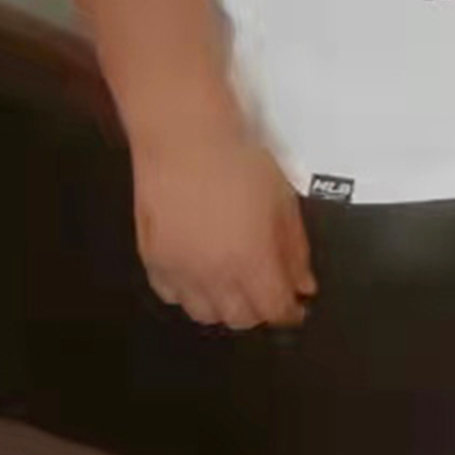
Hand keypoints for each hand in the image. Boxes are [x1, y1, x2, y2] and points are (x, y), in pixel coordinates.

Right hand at [132, 112, 314, 329]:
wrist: (185, 136)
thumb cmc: (241, 160)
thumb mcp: (283, 202)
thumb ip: (294, 250)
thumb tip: (303, 286)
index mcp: (251, 261)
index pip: (273, 309)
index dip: (289, 312)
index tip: (297, 307)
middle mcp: (212, 275)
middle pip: (239, 318)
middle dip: (259, 310)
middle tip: (268, 289)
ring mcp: (177, 269)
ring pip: (203, 313)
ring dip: (224, 306)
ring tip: (235, 283)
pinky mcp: (151, 258)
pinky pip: (171, 295)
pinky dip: (189, 293)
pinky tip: (201, 274)